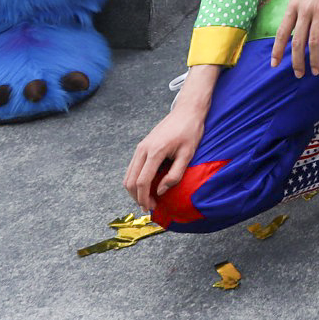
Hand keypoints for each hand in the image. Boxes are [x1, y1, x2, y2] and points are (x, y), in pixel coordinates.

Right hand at [124, 96, 209, 214]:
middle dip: (138, 197)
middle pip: (130, 181)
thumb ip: (175, 175)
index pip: (142, 182)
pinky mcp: (142, 146)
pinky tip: (147, 186)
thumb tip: (160, 191)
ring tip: (148, 199)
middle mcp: (143, 149)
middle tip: (150, 207)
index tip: (151, 208)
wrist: (187, 111)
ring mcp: (140, 147)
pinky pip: (132, 168)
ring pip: (128, 175)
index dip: (144, 198)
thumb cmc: (190, 131)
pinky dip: (136, 180)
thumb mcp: (188, 154)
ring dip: (135, 190)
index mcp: (155, 151)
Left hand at [272, 0, 318, 78]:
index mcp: (294, 4)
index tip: (275, 64)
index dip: (277, 50)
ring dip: (315, 59)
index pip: (282, 32)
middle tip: (299, 74)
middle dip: (297, 61)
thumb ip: (299, 8)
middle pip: (298, 41)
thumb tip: (297, 26)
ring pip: (314, 40)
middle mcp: (304, 8)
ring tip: (317, 70)